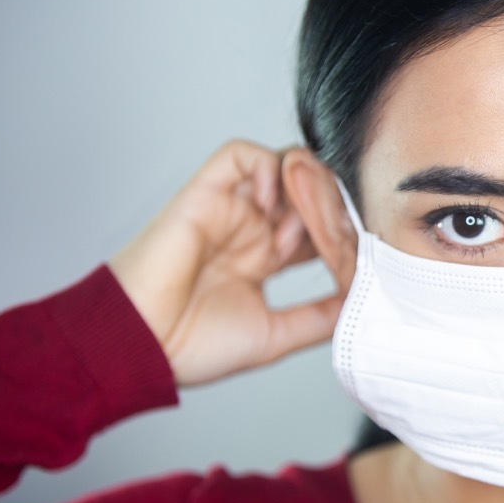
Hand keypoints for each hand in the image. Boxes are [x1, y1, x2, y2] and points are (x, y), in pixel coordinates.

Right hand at [109, 140, 352, 385]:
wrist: (141, 346)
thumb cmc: (191, 346)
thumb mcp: (275, 335)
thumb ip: (319, 316)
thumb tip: (362, 305)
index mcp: (263, 258)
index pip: (319, 228)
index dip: (344, 236)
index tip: (360, 260)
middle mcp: (249, 228)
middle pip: (309, 192)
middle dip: (334, 211)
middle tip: (342, 239)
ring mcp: (229, 209)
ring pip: (284, 167)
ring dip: (306, 188)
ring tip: (304, 227)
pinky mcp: (204, 193)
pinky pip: (243, 155)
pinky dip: (268, 167)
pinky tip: (275, 205)